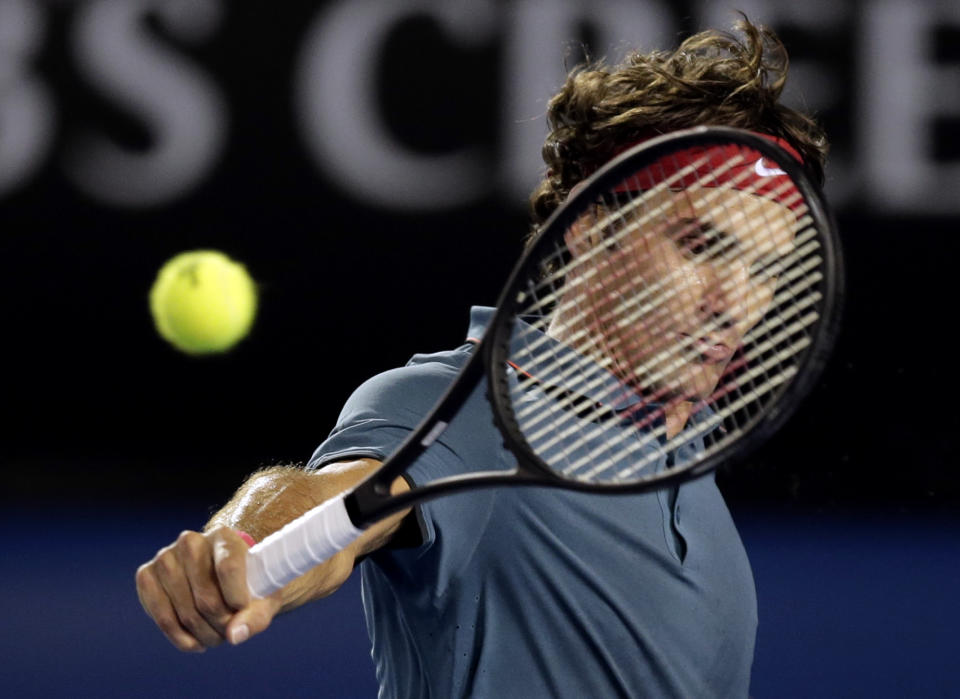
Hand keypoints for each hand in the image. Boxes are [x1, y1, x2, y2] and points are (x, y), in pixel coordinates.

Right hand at [135, 526, 278, 651]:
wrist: (220, 576)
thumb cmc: (248, 583)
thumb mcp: (264, 595)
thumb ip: (255, 615)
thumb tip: (234, 635)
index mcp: (223, 537)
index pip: (229, 568)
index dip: (238, 598)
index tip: (243, 610)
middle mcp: (191, 541)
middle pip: (207, 598)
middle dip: (222, 624)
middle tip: (231, 630)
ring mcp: (165, 557)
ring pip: (186, 613)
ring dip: (204, 635)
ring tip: (217, 636)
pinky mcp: (146, 576)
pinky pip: (162, 618)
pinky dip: (181, 638)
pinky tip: (195, 643)